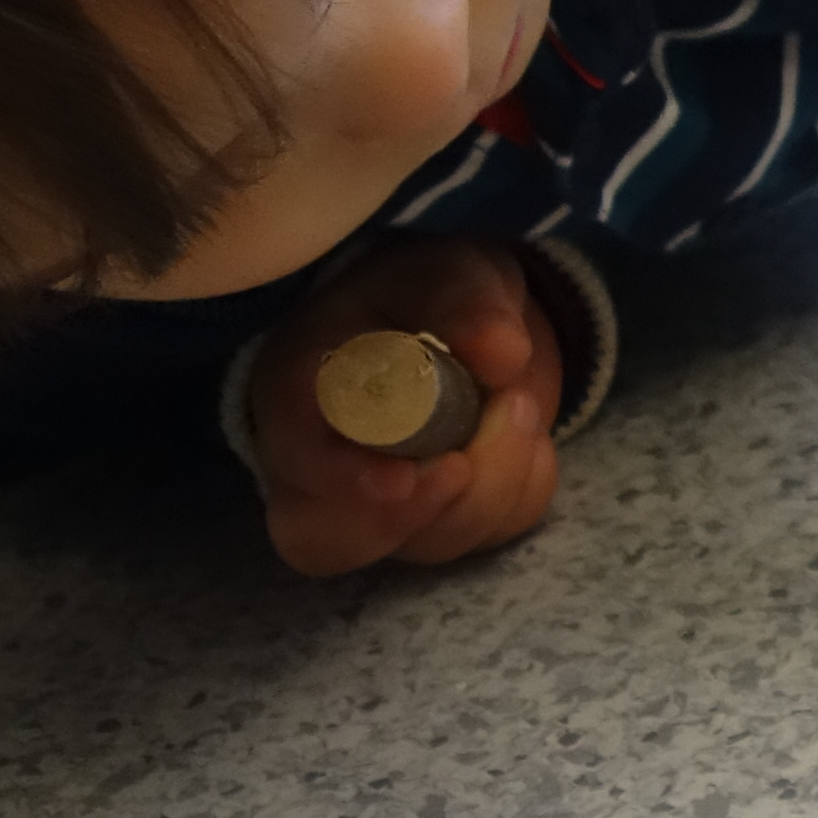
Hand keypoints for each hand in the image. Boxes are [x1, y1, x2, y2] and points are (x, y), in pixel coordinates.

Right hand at [248, 236, 572, 576]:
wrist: (468, 320)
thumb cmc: (428, 290)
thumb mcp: (446, 271)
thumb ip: (464, 299)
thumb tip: (500, 352)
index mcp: (302, 387)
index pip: (293, 451)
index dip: (339, 480)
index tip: (403, 480)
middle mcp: (322, 463)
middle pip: (328, 540)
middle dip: (415, 517)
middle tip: (467, 462)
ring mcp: (378, 506)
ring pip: (418, 547)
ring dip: (489, 490)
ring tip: (517, 406)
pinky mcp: (438, 523)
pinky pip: (485, 536)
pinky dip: (521, 491)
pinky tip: (525, 435)